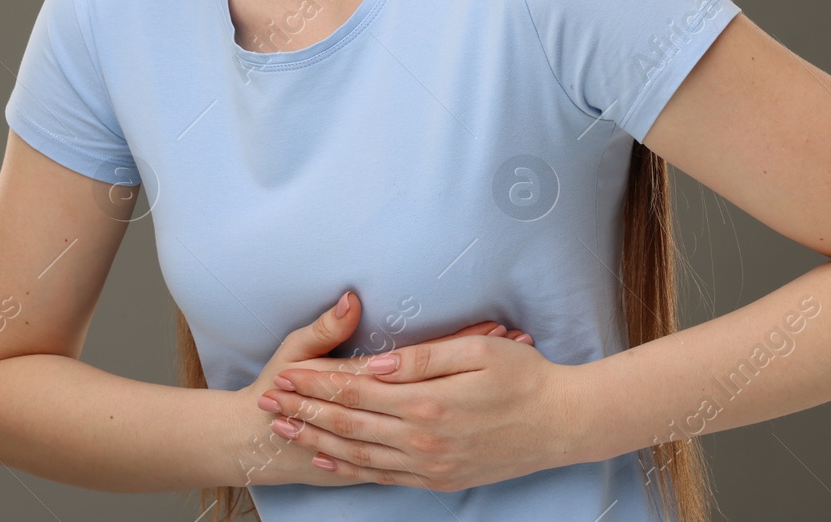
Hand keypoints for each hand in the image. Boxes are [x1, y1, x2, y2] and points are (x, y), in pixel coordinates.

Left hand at [231, 291, 536, 488]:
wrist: (563, 425)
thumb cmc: (525, 378)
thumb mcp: (479, 351)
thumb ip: (423, 358)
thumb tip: (377, 366)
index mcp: (429, 403)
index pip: (357, 392)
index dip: (317, 383)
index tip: (285, 373)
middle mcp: (423, 440)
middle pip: (348, 424)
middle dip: (304, 410)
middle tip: (267, 401)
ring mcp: (430, 466)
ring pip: (358, 454)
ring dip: (316, 440)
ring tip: (282, 427)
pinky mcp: (439, 480)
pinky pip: (383, 476)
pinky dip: (349, 468)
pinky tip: (326, 458)